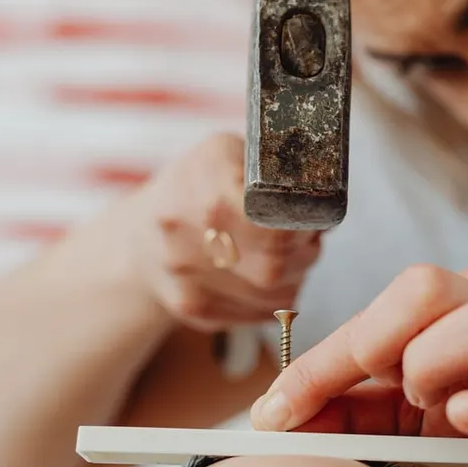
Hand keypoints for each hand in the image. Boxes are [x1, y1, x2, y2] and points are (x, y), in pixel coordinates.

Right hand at [126, 134, 321, 330]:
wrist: (142, 236)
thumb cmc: (199, 187)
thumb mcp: (231, 153)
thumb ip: (280, 172)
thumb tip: (326, 202)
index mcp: (204, 184)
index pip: (274, 224)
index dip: (301, 224)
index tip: (304, 217)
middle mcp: (186, 233)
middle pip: (276, 264)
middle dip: (303, 252)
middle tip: (301, 237)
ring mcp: (187, 277)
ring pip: (276, 293)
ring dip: (294, 276)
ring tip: (282, 253)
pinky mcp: (194, 309)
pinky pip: (262, 313)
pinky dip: (275, 297)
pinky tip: (261, 276)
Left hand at [249, 260, 467, 466]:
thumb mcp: (415, 417)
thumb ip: (352, 408)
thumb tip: (273, 415)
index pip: (384, 306)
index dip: (319, 360)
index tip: (271, 413)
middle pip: (425, 288)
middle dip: (366, 347)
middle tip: (353, 407)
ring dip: (433, 370)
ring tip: (431, 413)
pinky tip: (465, 420)